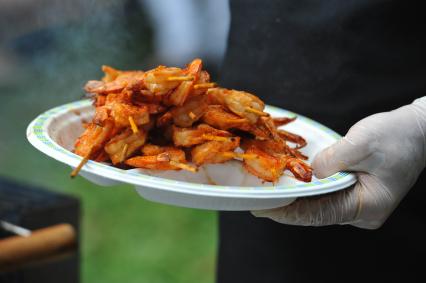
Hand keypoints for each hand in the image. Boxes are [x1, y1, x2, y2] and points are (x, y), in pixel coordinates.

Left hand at [252, 97, 425, 228]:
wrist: (419, 130)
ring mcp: (358, 204)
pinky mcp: (353, 193)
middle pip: (316, 213)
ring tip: (267, 193)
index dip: (288, 211)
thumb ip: (334, 159)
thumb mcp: (363, 143)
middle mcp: (361, 212)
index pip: (318, 214)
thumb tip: (311, 171)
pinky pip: (325, 196)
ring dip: (294, 199)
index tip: (263, 207)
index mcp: (367, 206)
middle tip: (257, 200)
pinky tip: (289, 184)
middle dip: (286, 207)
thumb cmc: (398, 136)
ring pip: (318, 206)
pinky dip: (306, 191)